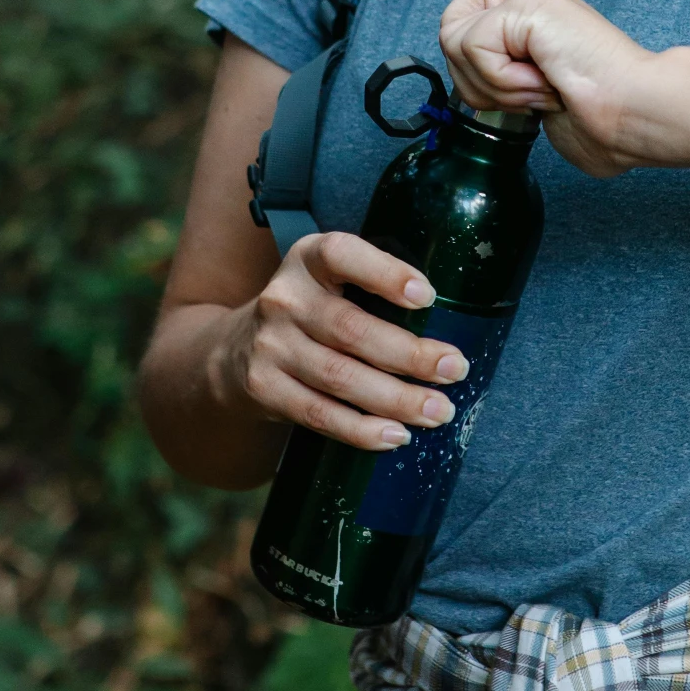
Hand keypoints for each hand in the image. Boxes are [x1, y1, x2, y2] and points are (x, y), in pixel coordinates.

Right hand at [221, 232, 467, 451]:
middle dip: (410, 355)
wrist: (234, 349)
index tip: (428, 297)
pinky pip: (319, 413)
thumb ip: (373, 290)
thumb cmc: (310, 312)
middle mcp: (284, 298)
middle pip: (351, 329)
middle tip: (455, 369)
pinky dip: (361, 429)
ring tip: (438, 411)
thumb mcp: (329, 280)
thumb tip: (447, 329)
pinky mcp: (264, 387)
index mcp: (308, 259)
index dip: (385, 274)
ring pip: (339, 377)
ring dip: (396, 399)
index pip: (343, 255)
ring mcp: (270, 345)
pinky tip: (396, 435)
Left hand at [438, 0, 658, 176]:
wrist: (638, 115)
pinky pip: (474, 45)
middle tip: (524, 96)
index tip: (515, 92)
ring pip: (454, 38)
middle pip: (449, 26)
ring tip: (539, 92)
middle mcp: (532, 3)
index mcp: (537, 24)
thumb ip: (512, 87)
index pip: (467, 18)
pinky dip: (502, 79)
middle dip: (473, 78)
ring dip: (493, 84)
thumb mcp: (543, 104)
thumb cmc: (608, 122)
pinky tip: (543, 86)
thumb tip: (482, 99)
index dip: (472, 61)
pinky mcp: (530, 3)